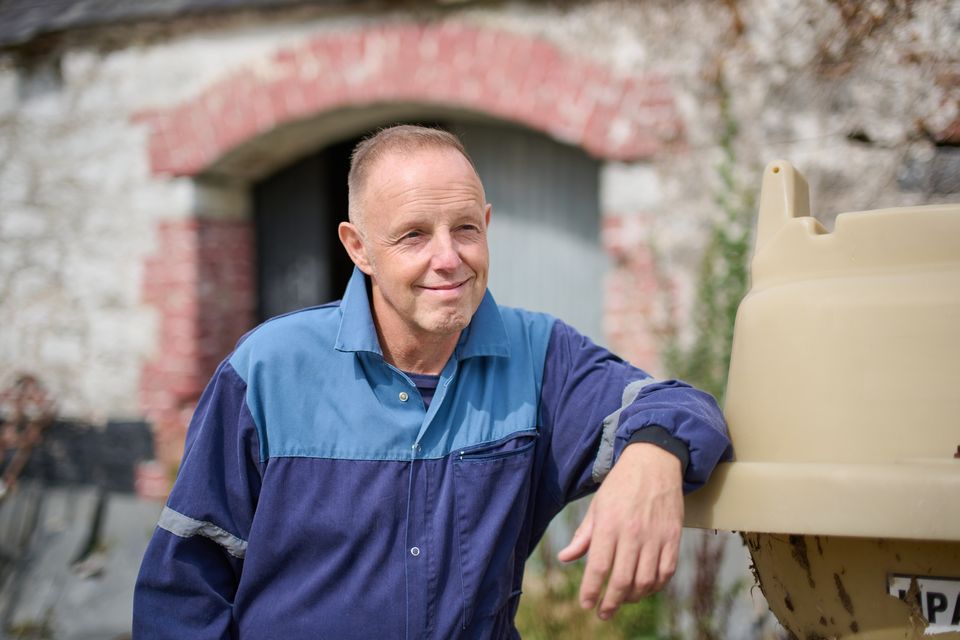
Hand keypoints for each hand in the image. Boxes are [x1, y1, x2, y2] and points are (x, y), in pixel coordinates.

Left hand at [556, 442, 683, 619]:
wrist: (654, 462)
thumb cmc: (620, 485)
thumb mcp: (597, 506)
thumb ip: (583, 535)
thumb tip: (566, 558)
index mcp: (609, 525)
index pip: (598, 567)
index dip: (591, 591)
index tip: (586, 604)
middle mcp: (632, 533)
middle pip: (622, 580)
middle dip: (611, 602)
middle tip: (603, 613)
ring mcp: (655, 536)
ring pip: (645, 581)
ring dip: (633, 597)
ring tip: (623, 600)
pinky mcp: (673, 537)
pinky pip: (666, 572)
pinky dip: (656, 586)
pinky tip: (646, 588)